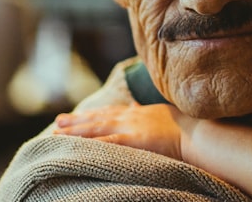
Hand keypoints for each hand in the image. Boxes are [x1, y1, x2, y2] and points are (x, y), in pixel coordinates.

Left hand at [54, 102, 187, 158]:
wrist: (195, 132)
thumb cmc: (185, 125)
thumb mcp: (162, 112)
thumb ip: (146, 111)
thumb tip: (135, 105)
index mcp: (137, 112)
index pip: (108, 112)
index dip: (91, 114)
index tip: (76, 115)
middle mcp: (129, 117)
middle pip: (97, 118)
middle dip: (76, 120)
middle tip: (57, 121)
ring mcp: (130, 128)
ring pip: (96, 129)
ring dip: (75, 131)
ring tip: (57, 132)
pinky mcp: (132, 140)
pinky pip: (106, 143)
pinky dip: (90, 144)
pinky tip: (77, 146)